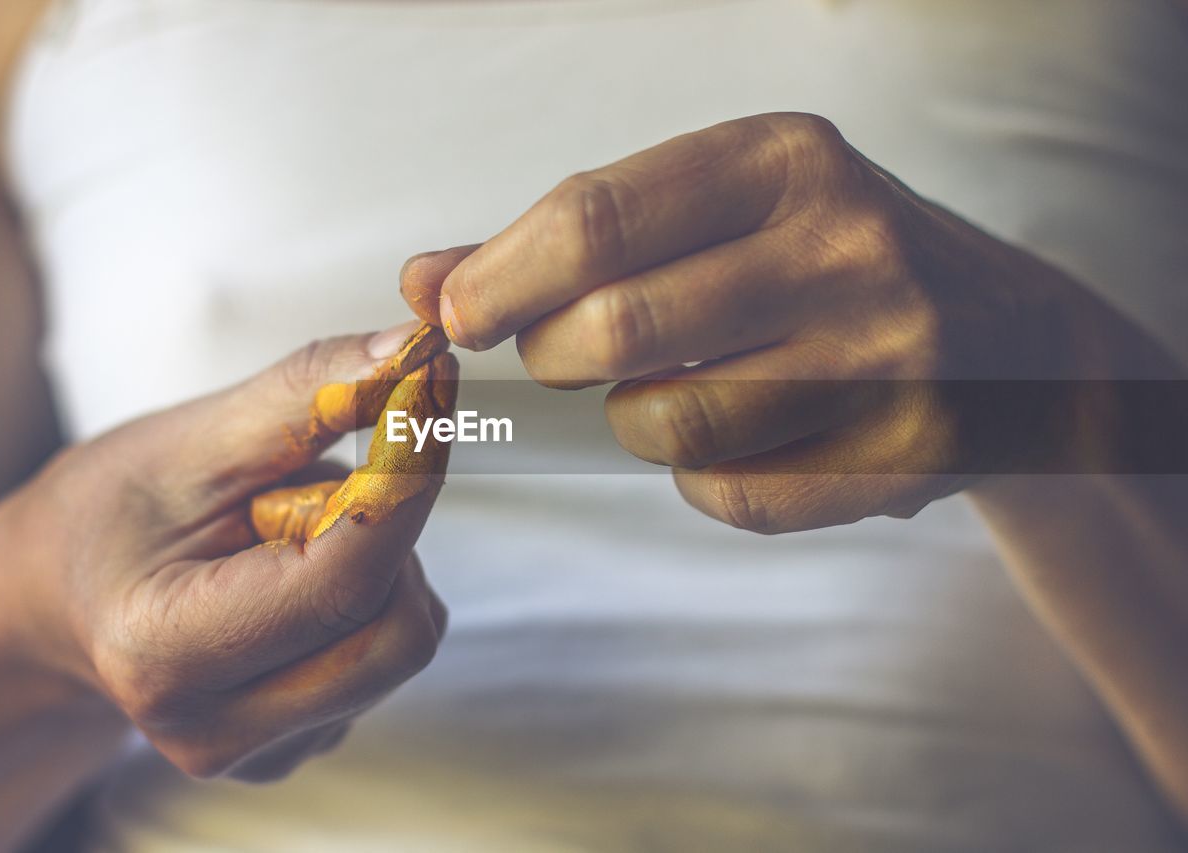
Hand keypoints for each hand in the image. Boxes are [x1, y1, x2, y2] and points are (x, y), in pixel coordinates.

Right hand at [0, 321, 455, 780]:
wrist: (65, 589)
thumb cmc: (118, 508)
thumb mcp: (195, 437)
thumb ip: (310, 392)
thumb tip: (416, 352)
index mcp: (166, 656)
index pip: (345, 579)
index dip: (406, 479)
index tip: (431, 388)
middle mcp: (215, 730)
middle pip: (398, 628)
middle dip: (388, 533)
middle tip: (315, 485)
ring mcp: (261, 752)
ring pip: (405, 641)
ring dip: (380, 563)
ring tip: (288, 534)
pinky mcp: (298, 747)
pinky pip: (388, 658)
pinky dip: (370, 597)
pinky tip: (296, 577)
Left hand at [402, 113, 1175, 532]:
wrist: (1009, 342)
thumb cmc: (821, 264)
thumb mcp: (716, 214)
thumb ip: (566, 240)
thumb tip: (422, 280)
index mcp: (785, 159)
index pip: (599, 218)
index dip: (503, 278)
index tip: (456, 316)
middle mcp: (848, 244)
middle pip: (616, 330)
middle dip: (555, 359)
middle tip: (563, 358)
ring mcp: (890, 353)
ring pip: (666, 426)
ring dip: (631, 424)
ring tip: (668, 395)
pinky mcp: (907, 452)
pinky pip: (732, 495)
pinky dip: (704, 479)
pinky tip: (747, 439)